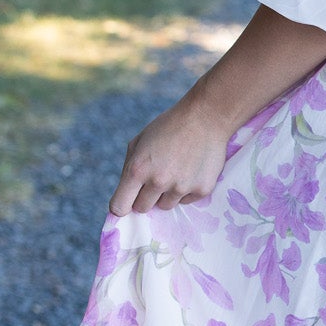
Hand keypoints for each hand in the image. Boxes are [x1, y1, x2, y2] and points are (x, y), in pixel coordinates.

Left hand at [109, 96, 232, 216]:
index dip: (120, 206)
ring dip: (166, 194)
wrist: (206, 117)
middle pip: (142, 208)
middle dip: (144, 197)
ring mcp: (181, 188)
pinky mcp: (201, 190)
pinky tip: (191, 169)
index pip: (120, 207)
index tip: (125, 202)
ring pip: (165, 206)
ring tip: (175, 170)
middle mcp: (158, 182)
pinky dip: (186, 189)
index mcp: (137, 169)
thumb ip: (128, 169)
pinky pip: (186, 200)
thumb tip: (126, 196)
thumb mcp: (139, 142)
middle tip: (154, 179)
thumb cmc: (168, 127)